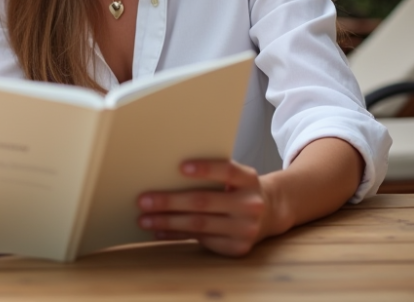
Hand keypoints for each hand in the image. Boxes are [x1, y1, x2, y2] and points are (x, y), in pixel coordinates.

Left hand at [137, 159, 281, 256]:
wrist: (270, 212)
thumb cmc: (239, 188)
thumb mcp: (235, 176)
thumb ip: (213, 174)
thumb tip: (165, 174)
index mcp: (249, 179)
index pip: (227, 171)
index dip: (205, 169)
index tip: (180, 167)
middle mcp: (250, 204)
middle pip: (204, 201)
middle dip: (170, 202)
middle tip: (143, 201)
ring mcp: (245, 229)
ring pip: (199, 224)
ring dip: (167, 222)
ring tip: (144, 219)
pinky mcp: (237, 247)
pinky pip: (201, 240)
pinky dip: (177, 235)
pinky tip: (159, 231)